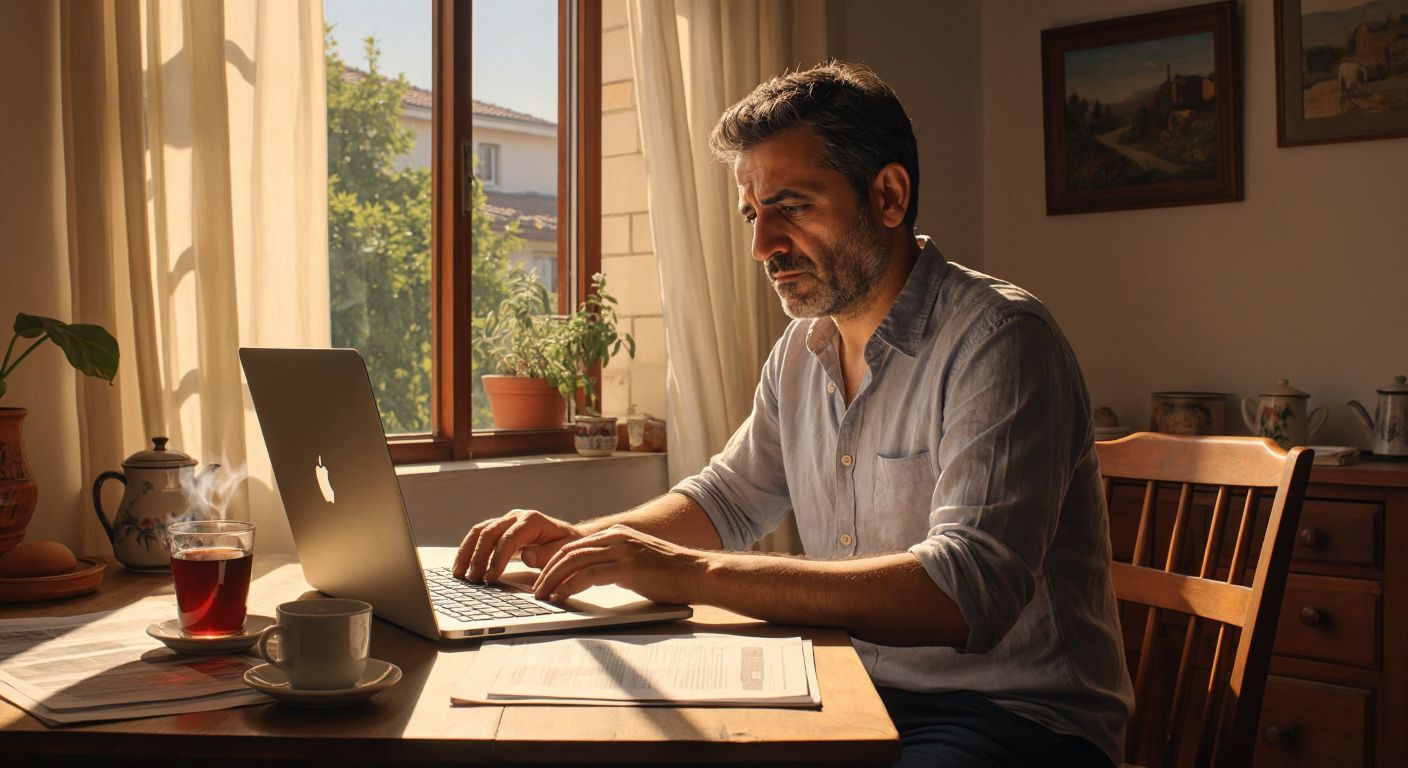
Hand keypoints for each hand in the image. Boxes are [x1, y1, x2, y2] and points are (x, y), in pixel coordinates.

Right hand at [452, 509, 582, 581]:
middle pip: (490, 532)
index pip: (509, 538)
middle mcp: (516, 517)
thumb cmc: (567, 545)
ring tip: (458, 573)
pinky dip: (468, 549)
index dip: (498, 557)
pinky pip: (479, 536)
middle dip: (479, 556)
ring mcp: (506, 521)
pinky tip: (461, 565)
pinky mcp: (500, 529)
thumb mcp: (563, 551)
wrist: (570, 536)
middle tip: (473, 578)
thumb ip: (546, 554)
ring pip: (480, 531)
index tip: (490, 576)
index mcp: (532, 520)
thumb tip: (526, 555)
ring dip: (467, 552)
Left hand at [531, 524, 709, 604]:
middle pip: (569, 551)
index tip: (543, 579)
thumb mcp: (637, 561)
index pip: (575, 546)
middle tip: (536, 590)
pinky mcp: (627, 567)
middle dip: (547, 572)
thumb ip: (614, 564)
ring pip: (574, 561)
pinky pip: (588, 575)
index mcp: (617, 534)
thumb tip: (592, 577)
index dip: (554, 563)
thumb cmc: (670, 574)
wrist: (697, 573)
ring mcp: (621, 550)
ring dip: (553, 580)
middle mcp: (616, 537)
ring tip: (542, 596)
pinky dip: (569, 586)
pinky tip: (561, 597)